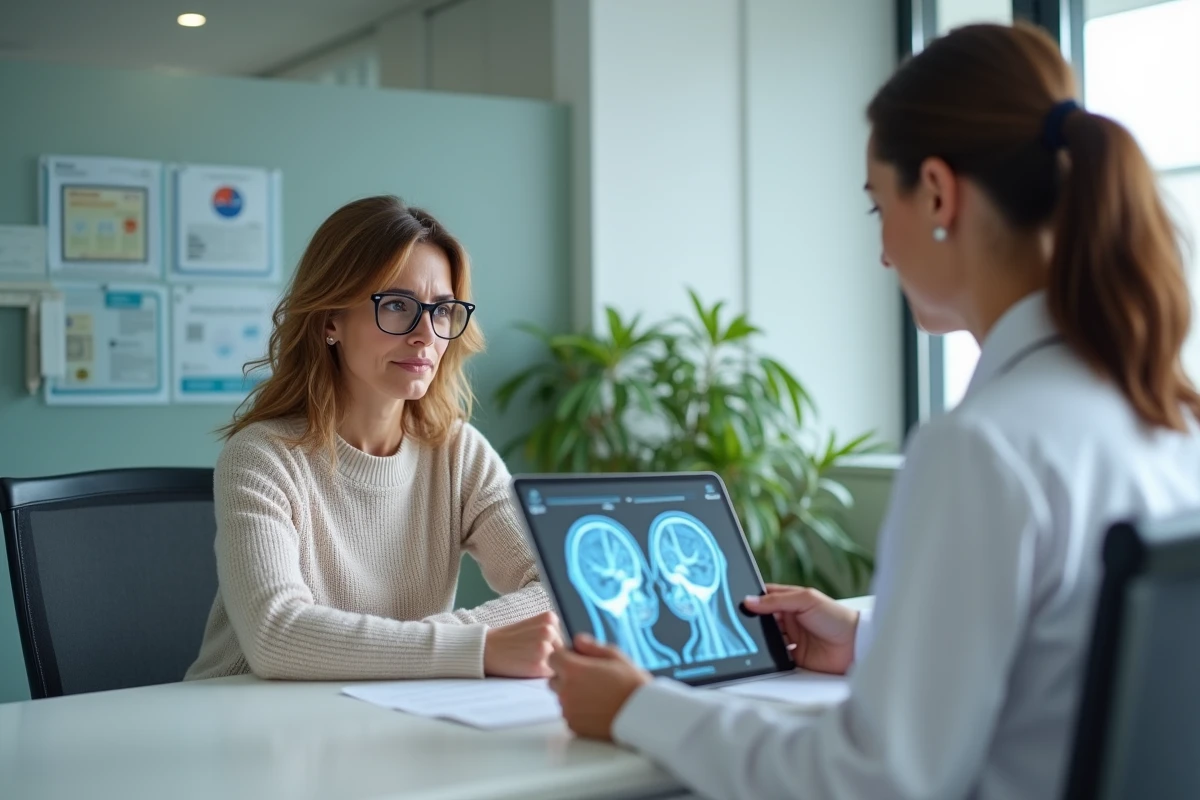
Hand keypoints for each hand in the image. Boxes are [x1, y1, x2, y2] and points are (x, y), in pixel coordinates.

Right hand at [483, 611, 561, 677]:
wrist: (486, 649)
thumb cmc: (510, 639)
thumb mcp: (534, 626)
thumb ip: (553, 632)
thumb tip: (577, 648)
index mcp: (550, 618)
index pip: (568, 636)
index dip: (558, 645)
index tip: (542, 646)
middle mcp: (549, 631)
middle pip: (567, 650)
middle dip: (556, 656)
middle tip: (534, 655)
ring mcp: (545, 649)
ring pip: (561, 664)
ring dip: (551, 666)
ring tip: (531, 661)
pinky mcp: (539, 666)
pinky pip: (552, 675)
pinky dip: (544, 675)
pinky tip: (529, 668)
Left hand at [548, 633, 651, 740]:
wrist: (642, 715)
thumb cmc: (632, 684)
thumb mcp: (615, 656)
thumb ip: (591, 646)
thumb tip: (577, 640)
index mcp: (573, 670)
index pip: (553, 658)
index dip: (564, 657)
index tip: (577, 660)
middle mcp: (566, 691)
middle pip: (554, 680)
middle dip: (566, 677)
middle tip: (589, 679)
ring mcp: (569, 710)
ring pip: (562, 698)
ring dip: (573, 695)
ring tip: (597, 696)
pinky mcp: (574, 726)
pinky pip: (569, 715)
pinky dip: (578, 712)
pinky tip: (597, 709)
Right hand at [743, 584, 858, 674]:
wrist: (855, 644)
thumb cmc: (836, 616)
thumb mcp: (806, 600)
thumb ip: (777, 600)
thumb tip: (749, 601)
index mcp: (791, 601)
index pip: (765, 598)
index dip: (752, 600)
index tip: (737, 602)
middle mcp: (789, 620)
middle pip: (763, 620)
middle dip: (753, 622)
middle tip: (741, 623)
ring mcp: (791, 639)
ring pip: (767, 639)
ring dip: (761, 639)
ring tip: (752, 639)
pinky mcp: (794, 658)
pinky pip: (776, 657)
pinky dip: (770, 656)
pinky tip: (766, 653)